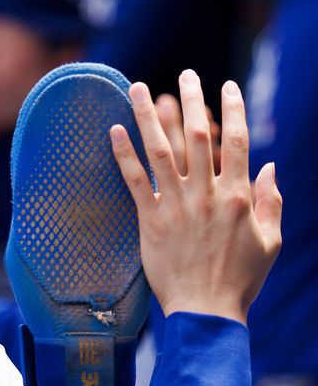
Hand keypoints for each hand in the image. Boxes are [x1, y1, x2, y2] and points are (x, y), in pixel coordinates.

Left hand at [110, 70, 282, 322]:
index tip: (226, 86)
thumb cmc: (241, 280)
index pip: (237, 142)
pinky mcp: (150, 222)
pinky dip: (123, 154)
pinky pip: (134, 181)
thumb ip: (271, 201)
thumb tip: (270, 167)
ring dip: (148, 116)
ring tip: (136, 87)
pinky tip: (113, 129)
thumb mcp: (270, 241)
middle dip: (192, 101)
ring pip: (161, 151)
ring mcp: (177, 206)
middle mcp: (207, 195)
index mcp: (239, 196)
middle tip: (186, 74)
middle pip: (198, 137)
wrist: (206, 311)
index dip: (232, 110)